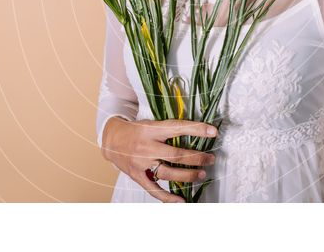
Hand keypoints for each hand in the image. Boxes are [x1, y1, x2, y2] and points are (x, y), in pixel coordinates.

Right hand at [101, 116, 217, 202]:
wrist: (111, 140)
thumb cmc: (135, 130)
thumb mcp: (151, 123)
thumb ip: (169, 129)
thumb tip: (196, 131)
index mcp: (152, 129)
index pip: (177, 128)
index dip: (196, 129)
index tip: (212, 132)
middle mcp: (147, 146)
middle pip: (176, 155)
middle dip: (196, 158)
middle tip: (210, 159)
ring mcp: (141, 163)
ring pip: (168, 173)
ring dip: (187, 175)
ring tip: (201, 174)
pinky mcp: (137, 176)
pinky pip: (154, 189)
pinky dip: (168, 197)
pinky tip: (181, 201)